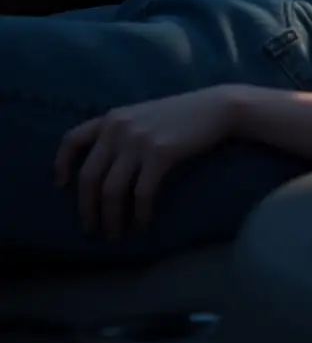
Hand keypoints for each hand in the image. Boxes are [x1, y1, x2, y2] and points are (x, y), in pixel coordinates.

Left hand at [55, 86, 237, 238]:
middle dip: (86, 209)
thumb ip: (121, 132)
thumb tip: (104, 165)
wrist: (218, 108)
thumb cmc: (183, 115)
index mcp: (112, 117)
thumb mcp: (143, 116)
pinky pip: (141, 192)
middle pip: (89, 177)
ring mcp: (139, 141)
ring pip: (111, 190)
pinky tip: (142, 224)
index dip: (61, 166)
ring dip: (110, 218)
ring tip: (115, 234)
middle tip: (91, 229)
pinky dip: (140, 213)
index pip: (71, 140)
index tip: (61, 187)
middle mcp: (119, 128)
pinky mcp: (161, 153)